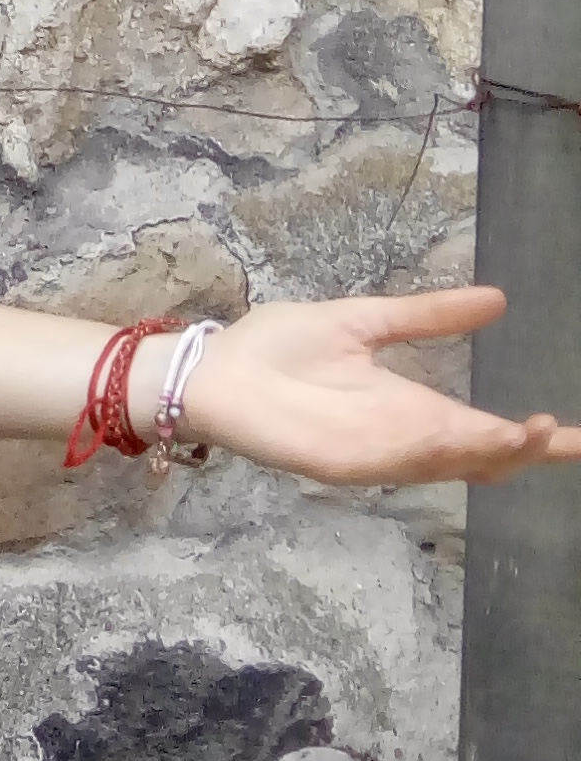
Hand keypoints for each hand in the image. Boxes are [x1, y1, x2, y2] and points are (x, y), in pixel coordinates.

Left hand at [182, 288, 577, 487]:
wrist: (216, 367)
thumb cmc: (279, 346)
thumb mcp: (366, 320)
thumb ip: (427, 315)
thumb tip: (497, 298)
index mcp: (413, 407)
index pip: (485, 429)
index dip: (530, 436)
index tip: (575, 433)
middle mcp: (403, 437)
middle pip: (478, 456)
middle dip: (524, 451)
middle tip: (568, 439)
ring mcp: (376, 453)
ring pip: (447, 462)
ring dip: (490, 452)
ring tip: (533, 434)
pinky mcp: (343, 461)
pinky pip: (398, 461)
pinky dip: (435, 453)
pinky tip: (468, 439)